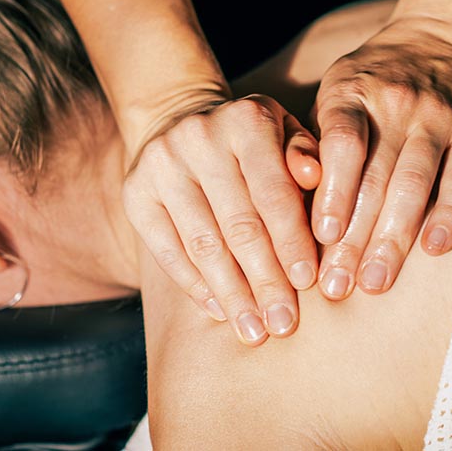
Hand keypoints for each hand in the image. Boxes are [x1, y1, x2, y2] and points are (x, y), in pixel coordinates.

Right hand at [123, 94, 320, 345]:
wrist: (182, 120)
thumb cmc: (256, 143)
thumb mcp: (289, 135)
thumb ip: (308, 159)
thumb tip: (317, 180)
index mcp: (246, 121)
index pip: (274, 192)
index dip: (292, 241)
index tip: (308, 284)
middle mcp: (199, 137)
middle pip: (238, 223)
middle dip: (264, 280)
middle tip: (284, 324)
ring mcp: (161, 164)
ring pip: (202, 243)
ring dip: (231, 294)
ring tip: (254, 331)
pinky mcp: (134, 191)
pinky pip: (166, 250)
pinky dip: (195, 286)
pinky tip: (219, 311)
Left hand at [310, 19, 451, 298]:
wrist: (443, 37)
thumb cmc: (372, 82)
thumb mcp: (335, 92)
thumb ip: (315, 141)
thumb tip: (288, 205)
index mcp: (351, 92)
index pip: (341, 144)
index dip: (332, 191)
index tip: (319, 236)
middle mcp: (395, 104)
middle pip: (374, 176)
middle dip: (354, 237)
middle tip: (336, 286)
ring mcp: (438, 117)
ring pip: (414, 183)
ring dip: (394, 237)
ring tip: (375, 281)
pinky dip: (449, 214)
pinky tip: (434, 249)